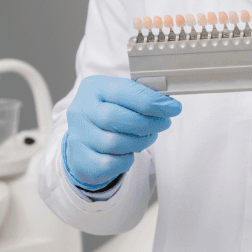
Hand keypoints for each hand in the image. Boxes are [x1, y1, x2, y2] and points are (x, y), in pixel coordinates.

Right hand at [64, 75, 181, 189]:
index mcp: (93, 88)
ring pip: (114, 142)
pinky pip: (110, 163)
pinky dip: (126, 160)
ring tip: (147, 137)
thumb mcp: (118, 98)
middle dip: (148, 123)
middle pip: (116, 117)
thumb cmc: (107, 116)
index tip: (172, 108)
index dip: (151, 101)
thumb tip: (167, 103)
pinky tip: (128, 153)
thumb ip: (139, 97)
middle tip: (164, 123)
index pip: (123, 91)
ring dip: (139, 142)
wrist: (84, 140)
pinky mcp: (81, 159)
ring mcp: (78, 136)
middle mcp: (81, 110)